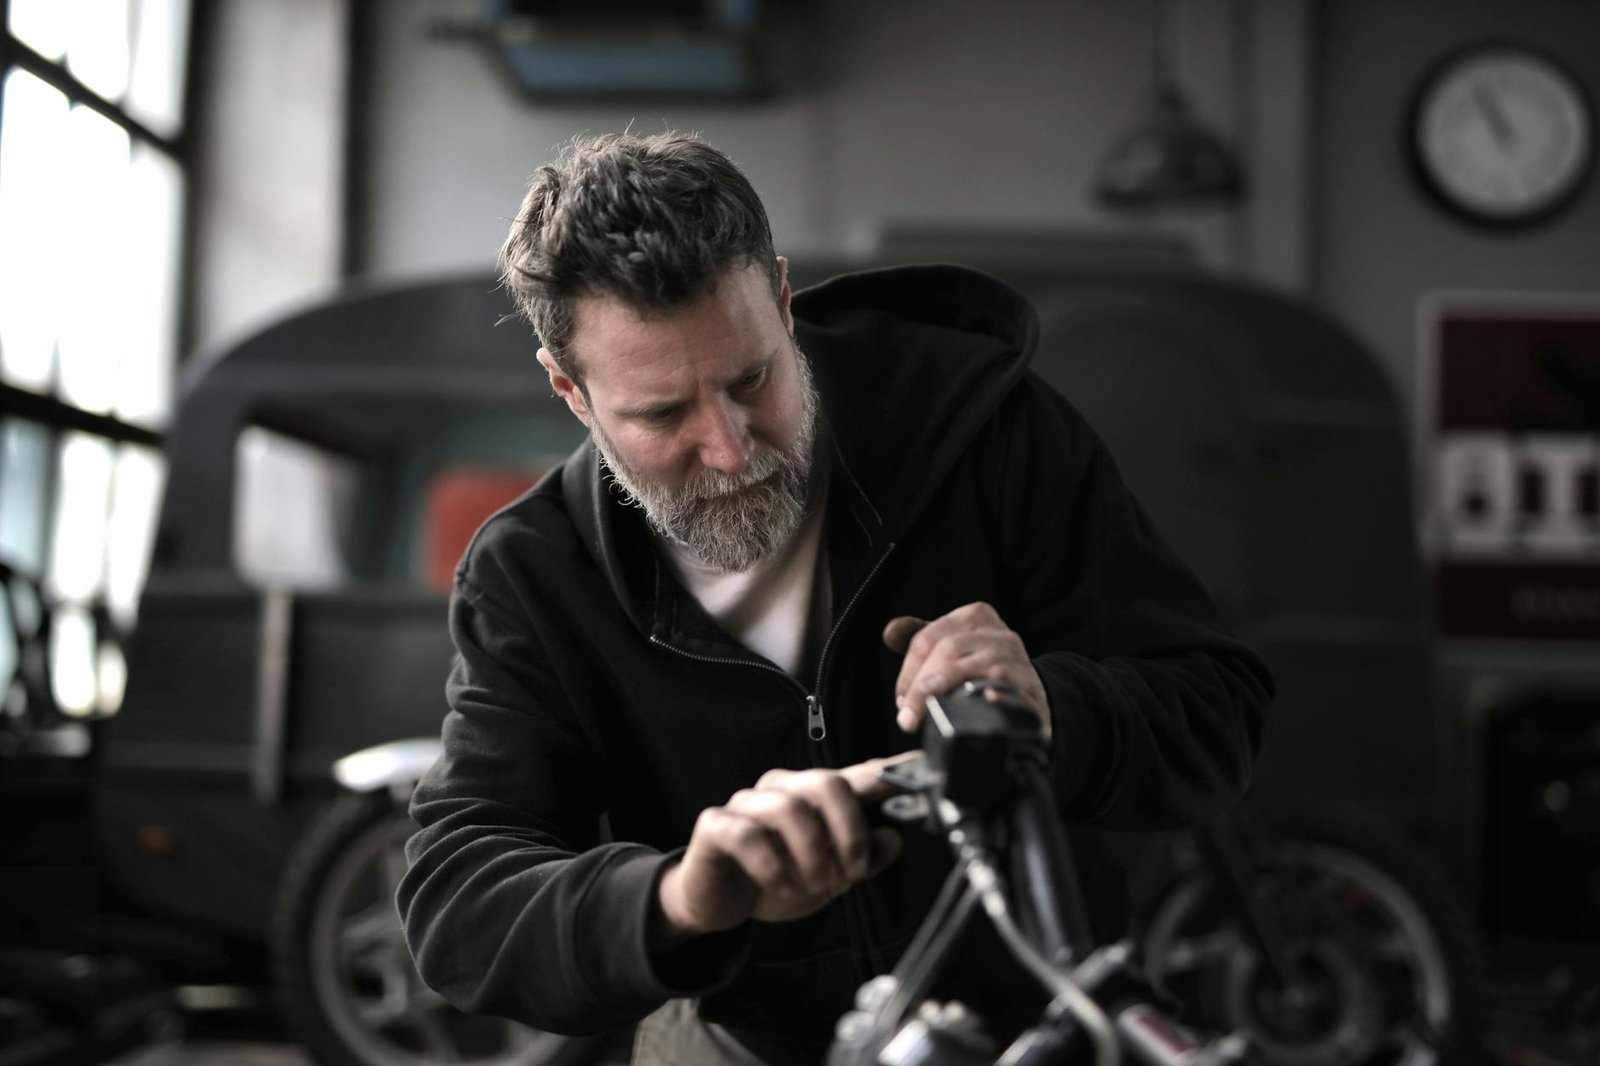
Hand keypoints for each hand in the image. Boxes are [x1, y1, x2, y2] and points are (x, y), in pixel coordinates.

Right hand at [652, 756, 910, 946]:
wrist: (718, 903)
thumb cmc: (776, 880)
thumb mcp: (829, 878)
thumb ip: (863, 859)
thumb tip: (893, 839)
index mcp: (815, 796)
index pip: (858, 775)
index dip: (891, 772)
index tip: (923, 767)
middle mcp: (783, 788)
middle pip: (827, 782)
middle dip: (849, 831)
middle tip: (852, 873)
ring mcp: (747, 803)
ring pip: (789, 808)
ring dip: (812, 855)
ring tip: (816, 886)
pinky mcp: (716, 825)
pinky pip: (748, 835)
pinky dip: (773, 867)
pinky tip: (782, 887)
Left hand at [882, 602, 1049, 737]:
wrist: (1031, 695)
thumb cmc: (982, 670)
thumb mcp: (953, 647)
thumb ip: (920, 638)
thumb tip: (890, 632)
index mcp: (975, 617)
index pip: (929, 637)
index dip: (909, 671)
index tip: (901, 700)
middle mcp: (999, 634)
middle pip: (949, 649)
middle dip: (921, 684)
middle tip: (908, 717)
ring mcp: (1018, 661)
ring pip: (978, 666)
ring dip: (948, 688)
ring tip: (929, 711)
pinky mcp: (1032, 690)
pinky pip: (1015, 689)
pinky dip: (1000, 694)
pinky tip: (988, 699)